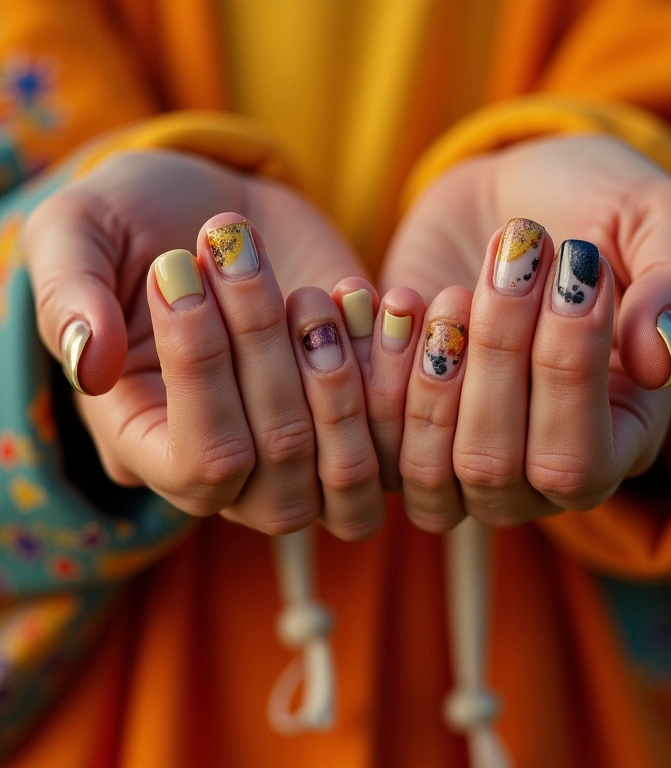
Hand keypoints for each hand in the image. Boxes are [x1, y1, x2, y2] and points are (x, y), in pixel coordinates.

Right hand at [23, 150, 385, 537]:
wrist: (223, 211)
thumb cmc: (137, 222)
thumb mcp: (79, 233)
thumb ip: (69, 294)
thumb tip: (84, 365)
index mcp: (152, 445)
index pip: (199, 462)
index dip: (201, 372)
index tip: (178, 269)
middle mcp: (233, 467)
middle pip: (280, 457)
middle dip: (265, 343)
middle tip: (236, 244)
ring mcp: (302, 448)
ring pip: (346, 464)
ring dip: (338, 366)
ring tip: (314, 286)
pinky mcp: (357, 418)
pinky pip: (398, 436)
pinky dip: (398, 371)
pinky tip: (386, 299)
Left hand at [380, 135, 670, 529]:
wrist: (513, 198)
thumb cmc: (596, 209)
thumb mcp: (656, 221)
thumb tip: (661, 362)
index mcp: (615, 439)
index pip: (576, 463)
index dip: (565, 376)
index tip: (575, 267)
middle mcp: (534, 467)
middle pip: (492, 468)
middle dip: (495, 357)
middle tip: (510, 259)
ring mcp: (463, 451)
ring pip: (426, 470)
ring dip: (429, 377)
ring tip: (453, 291)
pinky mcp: (406, 424)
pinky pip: (372, 440)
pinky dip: (373, 372)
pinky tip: (397, 300)